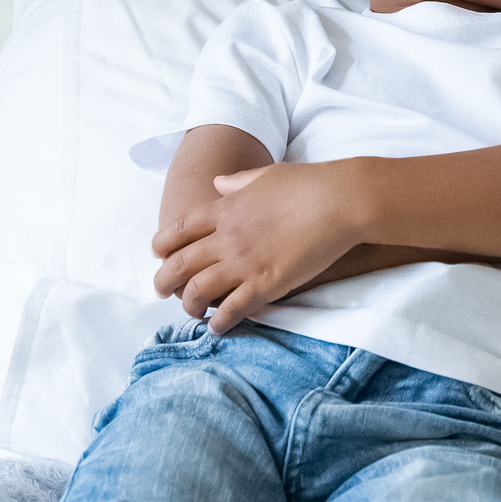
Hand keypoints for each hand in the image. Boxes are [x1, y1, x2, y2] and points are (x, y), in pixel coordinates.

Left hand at [152, 161, 369, 333]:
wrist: (341, 200)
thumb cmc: (309, 183)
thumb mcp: (266, 175)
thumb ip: (237, 182)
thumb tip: (218, 183)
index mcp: (225, 209)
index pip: (178, 230)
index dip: (162, 245)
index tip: (158, 254)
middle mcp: (227, 238)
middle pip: (178, 264)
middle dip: (163, 281)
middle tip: (162, 291)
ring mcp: (244, 263)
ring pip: (197, 291)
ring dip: (188, 304)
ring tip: (192, 311)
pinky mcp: (266, 284)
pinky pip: (231, 309)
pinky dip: (218, 322)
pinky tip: (217, 327)